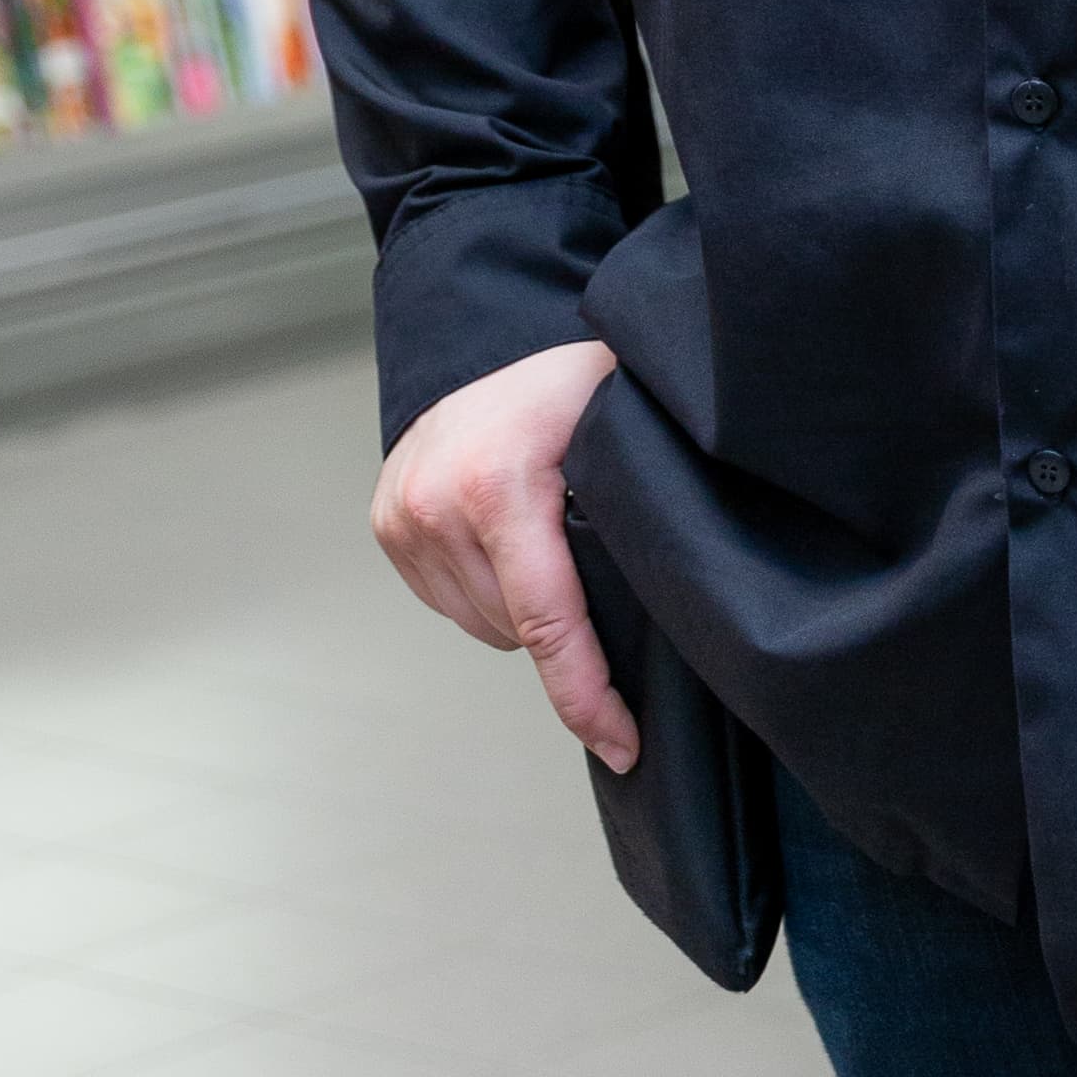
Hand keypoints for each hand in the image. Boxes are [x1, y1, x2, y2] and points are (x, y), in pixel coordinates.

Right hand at [372, 334, 637, 768]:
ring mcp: (403, 513)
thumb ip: (643, 507)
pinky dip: (486, 592)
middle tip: (601, 574)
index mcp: (502, 483)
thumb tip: (689, 596)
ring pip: (480, 624)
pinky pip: (447, 600)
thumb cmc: (572, 379)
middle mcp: (438, 502)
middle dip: (564, 631)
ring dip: (521, 614)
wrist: (486, 331)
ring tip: (551, 546)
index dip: (588, 697)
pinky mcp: (386, 522)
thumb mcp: (624, 430)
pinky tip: (510, 546)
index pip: (550, 623)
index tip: (623, 745)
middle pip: (515, 631)